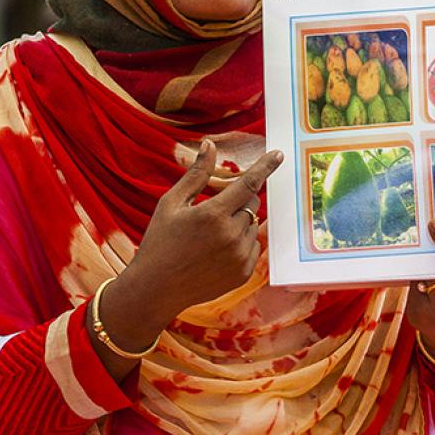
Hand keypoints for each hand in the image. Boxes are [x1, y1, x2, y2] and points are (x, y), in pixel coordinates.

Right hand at [94, 140, 282, 363]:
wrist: (156, 289)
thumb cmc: (160, 241)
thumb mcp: (171, 203)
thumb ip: (196, 174)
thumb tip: (210, 145)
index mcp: (213, 214)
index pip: (249, 184)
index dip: (265, 167)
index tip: (278, 154)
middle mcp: (231, 236)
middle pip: (253, 203)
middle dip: (241, 198)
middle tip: (216, 209)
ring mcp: (240, 257)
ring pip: (253, 225)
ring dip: (240, 222)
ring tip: (211, 236)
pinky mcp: (243, 274)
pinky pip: (254, 247)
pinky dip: (242, 243)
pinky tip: (217, 251)